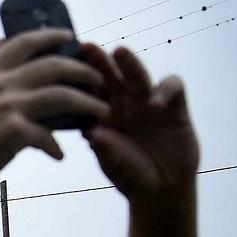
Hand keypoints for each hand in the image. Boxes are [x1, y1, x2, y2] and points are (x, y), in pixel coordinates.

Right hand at [0, 30, 107, 192]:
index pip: (26, 42)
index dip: (51, 35)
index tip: (70, 37)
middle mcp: (1, 84)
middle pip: (55, 66)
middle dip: (82, 71)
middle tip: (98, 80)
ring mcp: (8, 107)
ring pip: (62, 97)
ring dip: (87, 104)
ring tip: (100, 111)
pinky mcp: (13, 134)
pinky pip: (47, 137)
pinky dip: (56, 147)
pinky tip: (59, 155)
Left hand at [81, 44, 198, 200]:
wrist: (161, 189)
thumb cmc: (130, 175)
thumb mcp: (113, 164)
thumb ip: (105, 149)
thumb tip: (93, 133)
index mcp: (103, 117)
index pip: (89, 94)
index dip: (77, 81)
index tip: (61, 69)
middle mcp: (124, 105)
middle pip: (111, 78)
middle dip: (99, 62)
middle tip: (86, 48)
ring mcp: (149, 104)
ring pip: (138, 77)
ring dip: (129, 64)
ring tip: (119, 53)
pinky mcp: (175, 107)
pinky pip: (172, 87)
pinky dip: (165, 89)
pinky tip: (156, 101)